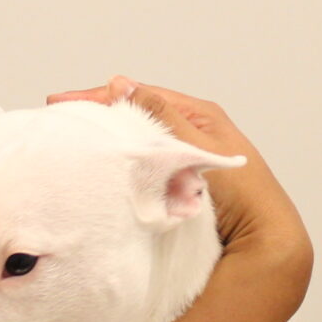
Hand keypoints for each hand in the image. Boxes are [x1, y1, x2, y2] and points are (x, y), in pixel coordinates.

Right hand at [45, 77, 308, 263]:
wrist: (260, 237)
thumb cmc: (240, 190)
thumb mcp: (195, 145)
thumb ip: (160, 116)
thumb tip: (121, 84)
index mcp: (198, 115)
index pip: (139, 95)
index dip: (99, 97)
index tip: (62, 103)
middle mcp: (190, 131)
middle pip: (135, 114)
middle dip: (99, 116)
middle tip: (61, 118)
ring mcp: (184, 157)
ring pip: (138, 141)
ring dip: (110, 140)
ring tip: (76, 139)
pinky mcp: (180, 182)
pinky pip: (145, 164)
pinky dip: (124, 162)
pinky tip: (104, 168)